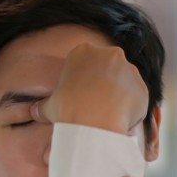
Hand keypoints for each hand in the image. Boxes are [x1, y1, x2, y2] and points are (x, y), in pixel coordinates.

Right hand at [31, 43, 147, 135]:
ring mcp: (128, 69)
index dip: (85, 81)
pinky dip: (131, 109)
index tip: (82, 96)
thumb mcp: (49, 107)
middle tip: (97, 107)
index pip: (87, 63)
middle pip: (109, 69)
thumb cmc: (67, 110)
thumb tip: (34, 111)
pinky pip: (137, 98)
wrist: (92, 124)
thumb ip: (43, 106)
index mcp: (83, 52)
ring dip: (120, 97)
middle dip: (106, 85)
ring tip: (108, 117)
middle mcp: (109, 54)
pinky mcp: (142, 87)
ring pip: (125, 83)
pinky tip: (121, 121)